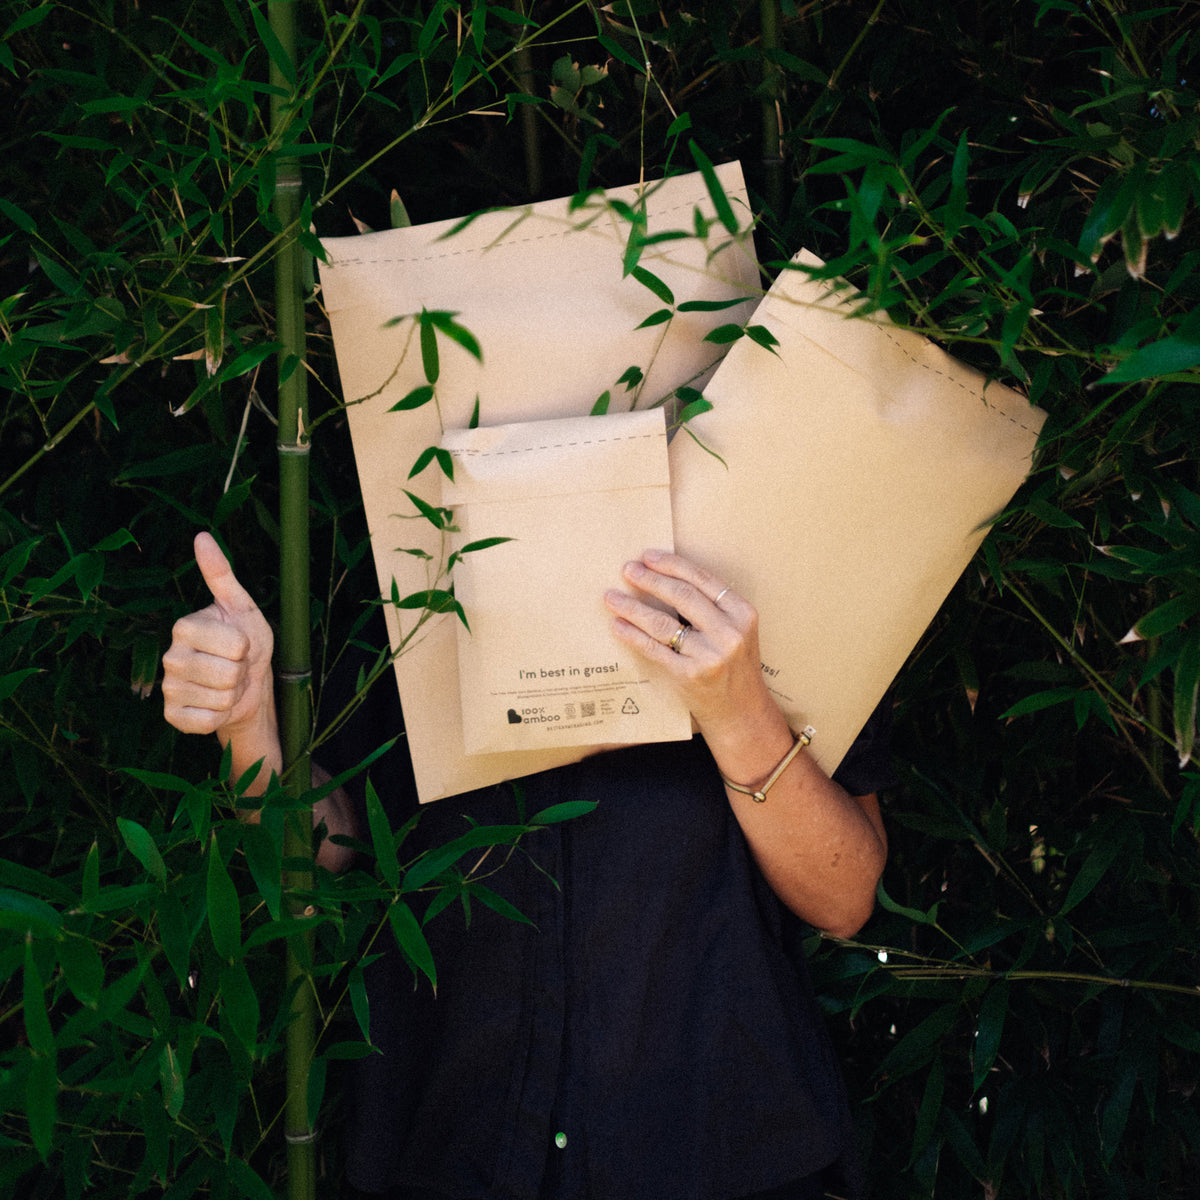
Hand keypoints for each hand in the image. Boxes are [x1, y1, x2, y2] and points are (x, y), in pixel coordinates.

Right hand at [162, 532, 274, 741]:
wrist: (247, 686)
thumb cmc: (247, 642)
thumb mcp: (242, 607)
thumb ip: (222, 573)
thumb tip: (201, 536)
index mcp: (185, 626)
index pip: (234, 644)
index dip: (247, 647)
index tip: (241, 644)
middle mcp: (169, 655)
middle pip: (228, 673)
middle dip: (242, 673)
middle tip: (236, 667)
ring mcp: (168, 687)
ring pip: (221, 698)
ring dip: (233, 695)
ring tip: (228, 685)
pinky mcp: (172, 716)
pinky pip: (207, 721)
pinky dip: (220, 716)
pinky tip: (215, 706)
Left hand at [603, 549, 784, 750]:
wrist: (741, 711)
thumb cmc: (734, 666)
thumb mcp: (736, 631)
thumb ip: (712, 608)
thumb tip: (664, 578)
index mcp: (743, 613)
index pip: (702, 579)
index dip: (672, 564)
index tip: (648, 556)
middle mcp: (729, 632)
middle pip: (681, 595)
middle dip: (650, 579)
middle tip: (627, 569)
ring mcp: (709, 655)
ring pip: (662, 622)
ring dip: (632, 607)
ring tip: (612, 596)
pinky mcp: (689, 675)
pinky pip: (654, 649)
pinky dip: (632, 634)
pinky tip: (618, 624)